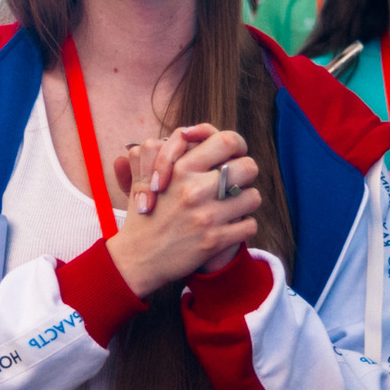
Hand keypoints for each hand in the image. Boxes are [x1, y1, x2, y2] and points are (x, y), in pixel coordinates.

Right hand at [105, 124, 260, 293]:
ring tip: (233, 207)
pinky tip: (230, 227)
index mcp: (180, 168)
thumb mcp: (147, 176)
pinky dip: (243, 227)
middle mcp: (194, 189)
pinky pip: (250, 225)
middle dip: (246, 175)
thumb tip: (189, 131)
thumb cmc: (144, 215)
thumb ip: (167, 152)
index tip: (233, 156)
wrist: (137, 259)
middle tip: (235, 183)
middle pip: (248, 167)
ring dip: (245, 202)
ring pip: (253, 197)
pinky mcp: (214, 241)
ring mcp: (206, 216)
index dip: (237, 145)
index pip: (227, 141)